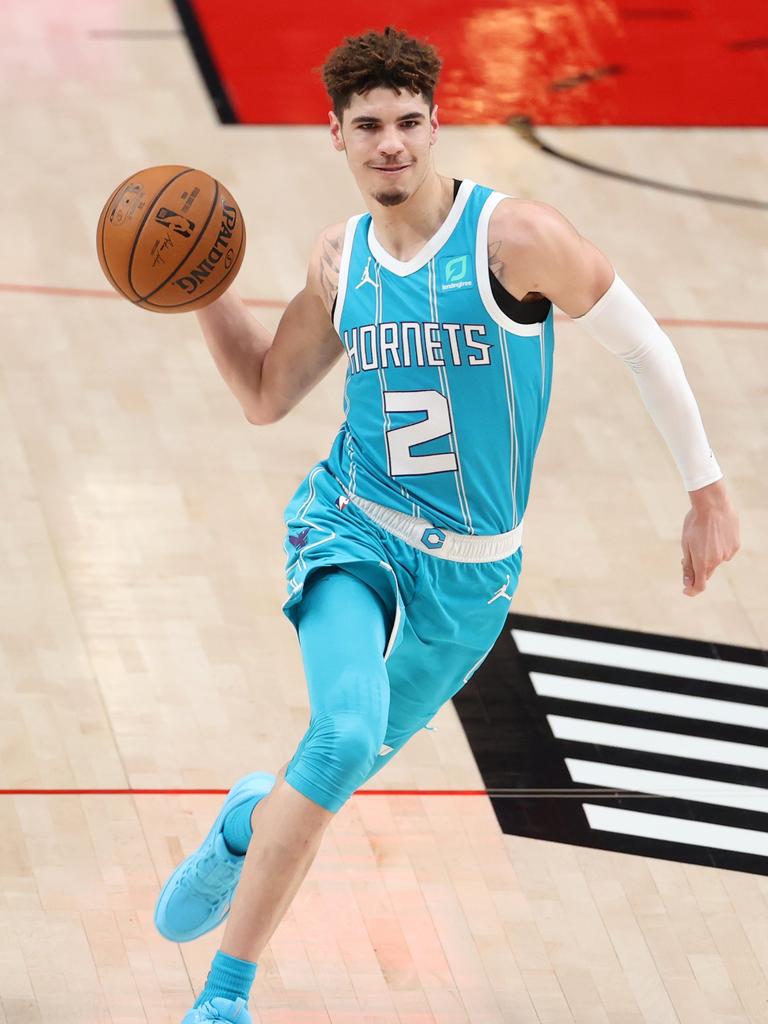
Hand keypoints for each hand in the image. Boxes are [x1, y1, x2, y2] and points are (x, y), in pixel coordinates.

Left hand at [680, 480, 739, 596]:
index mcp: (702, 562)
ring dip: (708, 556)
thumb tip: (687, 583)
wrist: (713, 505)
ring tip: (702, 538)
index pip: (699, 585)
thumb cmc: (694, 523)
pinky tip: (714, 534)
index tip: (685, 590)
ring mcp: (728, 553)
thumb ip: (687, 565)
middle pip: (706, 573)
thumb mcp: (685, 544)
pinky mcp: (735, 545)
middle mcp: (717, 561)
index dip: (692, 590)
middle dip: (697, 570)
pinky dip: (718, 548)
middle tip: (686, 558)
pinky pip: (725, 552)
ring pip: (716, 561)